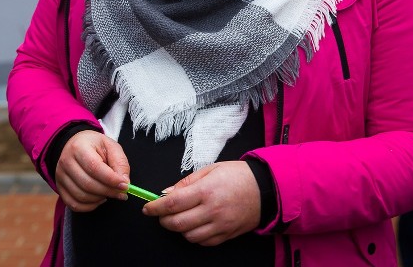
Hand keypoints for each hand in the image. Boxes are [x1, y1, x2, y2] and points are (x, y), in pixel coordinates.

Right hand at [55, 130, 129, 211]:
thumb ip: (120, 163)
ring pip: (81, 196)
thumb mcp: (111, 147)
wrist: (75, 145)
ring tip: (110, 193)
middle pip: (87, 184)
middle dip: (108, 191)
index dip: (111, 179)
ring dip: (100, 198)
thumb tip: (124, 183)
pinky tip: (99, 198)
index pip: (94, 167)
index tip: (125, 185)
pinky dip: (90, 206)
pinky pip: (74, 204)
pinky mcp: (60, 188)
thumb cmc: (95, 147)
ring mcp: (60, 176)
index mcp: (79, 147)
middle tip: (122, 193)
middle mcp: (65, 161)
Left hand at [142, 161, 260, 245]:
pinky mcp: (227, 235)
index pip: (172, 203)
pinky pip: (204, 242)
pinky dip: (193, 236)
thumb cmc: (237, 175)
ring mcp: (221, 225)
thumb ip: (186, 182)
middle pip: (177, 223)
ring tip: (178, 218)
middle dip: (163, 220)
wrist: (266, 189)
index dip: (155, 207)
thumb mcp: (210, 169)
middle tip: (159, 214)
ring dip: (178, 229)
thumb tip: (166, 193)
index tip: (147, 208)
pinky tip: (193, 225)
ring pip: (189, 236)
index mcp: (206, 191)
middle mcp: (212, 210)